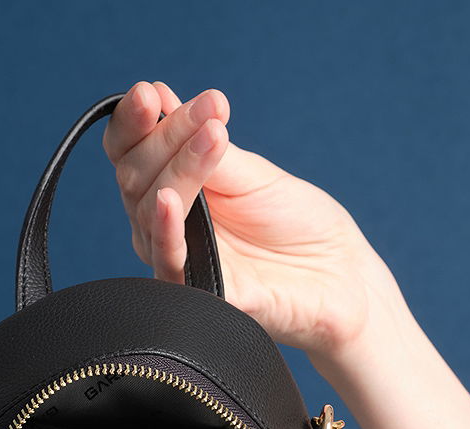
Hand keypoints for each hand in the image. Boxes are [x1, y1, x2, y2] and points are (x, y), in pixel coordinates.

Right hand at [103, 80, 406, 359]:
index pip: (130, 153)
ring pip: (149, 211)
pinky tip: (170, 198)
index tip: (153, 93)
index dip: (133, 123)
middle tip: (211, 113)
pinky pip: (168, 263)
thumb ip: (203, 146)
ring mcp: (179, 259)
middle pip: (134, 177)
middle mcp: (165, 225)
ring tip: (213, 136)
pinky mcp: (199, 293)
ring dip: (178, 166)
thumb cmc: (296, 223)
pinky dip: (165, 229)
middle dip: (167, 137)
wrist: (338, 274)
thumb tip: (160, 99)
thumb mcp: (250, 173)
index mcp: (173, 188)